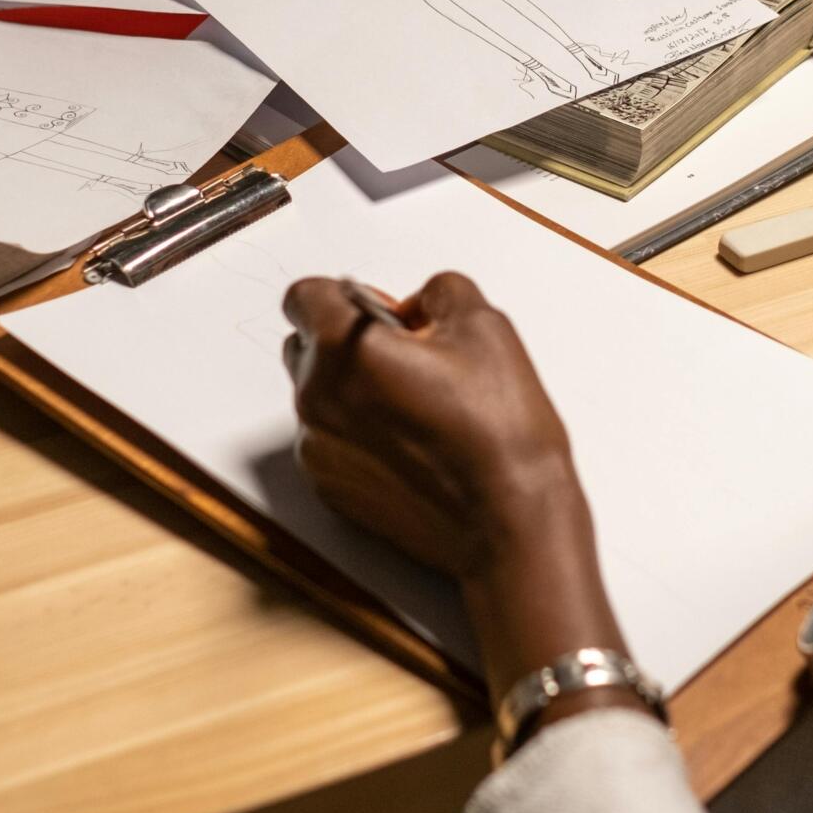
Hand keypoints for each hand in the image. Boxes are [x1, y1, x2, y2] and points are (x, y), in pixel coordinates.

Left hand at [283, 273, 580, 578]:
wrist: (509, 521)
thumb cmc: (498, 430)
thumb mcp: (483, 325)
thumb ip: (437, 291)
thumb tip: (414, 307)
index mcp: (342, 349)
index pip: (303, 296)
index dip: (347, 296)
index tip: (386, 315)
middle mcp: (316, 399)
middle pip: (305, 346)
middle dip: (348, 342)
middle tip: (410, 359)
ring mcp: (319, 449)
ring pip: (319, 395)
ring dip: (353, 389)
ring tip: (417, 407)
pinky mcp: (331, 487)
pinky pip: (331, 440)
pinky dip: (359, 433)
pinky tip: (412, 444)